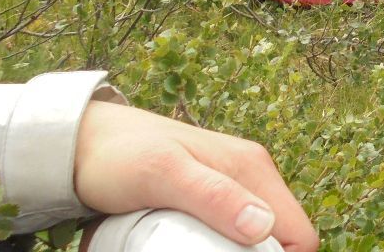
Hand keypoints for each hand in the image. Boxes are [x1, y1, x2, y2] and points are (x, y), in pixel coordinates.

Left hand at [75, 101, 317, 251]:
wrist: (84, 142)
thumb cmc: (120, 155)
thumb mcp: (163, 175)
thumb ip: (214, 196)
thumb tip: (263, 227)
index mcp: (252, 168)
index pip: (299, 234)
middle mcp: (251, 176)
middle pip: (280, 239)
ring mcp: (232, 186)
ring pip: (257, 240)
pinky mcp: (211, 198)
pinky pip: (231, 234)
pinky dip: (216, 250)